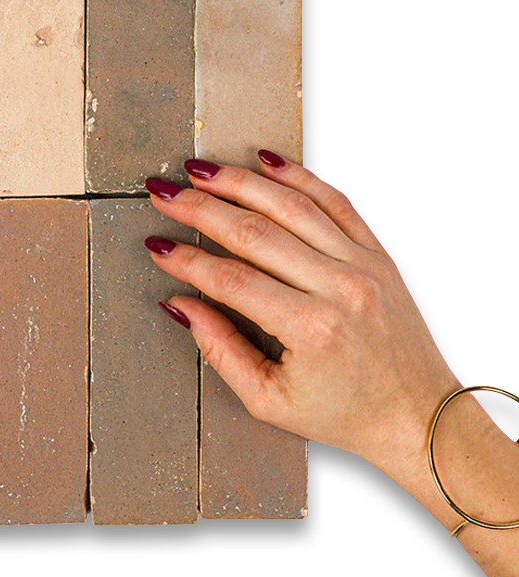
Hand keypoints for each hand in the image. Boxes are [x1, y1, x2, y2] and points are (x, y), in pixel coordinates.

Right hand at [144, 151, 461, 471]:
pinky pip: (336, 201)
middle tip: (164, 193)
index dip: (186, 260)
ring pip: (291, 205)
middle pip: (254, 232)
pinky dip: (299, 176)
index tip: (158, 248)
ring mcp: (363, 265)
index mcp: (310, 329)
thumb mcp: (268, 401)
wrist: (419, 416)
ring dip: (239, 182)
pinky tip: (266, 161)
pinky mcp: (379, 254)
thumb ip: (219, 349)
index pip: (230, 279)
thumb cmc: (345, 414)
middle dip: (199, 208)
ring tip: (200, 170)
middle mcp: (339, 287)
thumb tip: (180, 305)